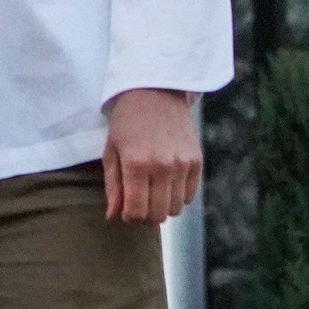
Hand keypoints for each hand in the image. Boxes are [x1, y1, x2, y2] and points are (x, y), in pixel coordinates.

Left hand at [102, 89, 202, 224]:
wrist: (154, 90)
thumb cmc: (126, 121)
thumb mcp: (112, 150)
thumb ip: (113, 186)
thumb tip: (113, 217)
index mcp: (136, 164)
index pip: (136, 212)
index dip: (129, 217)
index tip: (126, 210)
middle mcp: (162, 167)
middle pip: (158, 216)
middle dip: (145, 216)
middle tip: (138, 203)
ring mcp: (182, 164)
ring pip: (175, 209)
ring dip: (162, 206)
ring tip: (151, 191)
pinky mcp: (196, 161)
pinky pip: (189, 196)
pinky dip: (177, 195)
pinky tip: (166, 182)